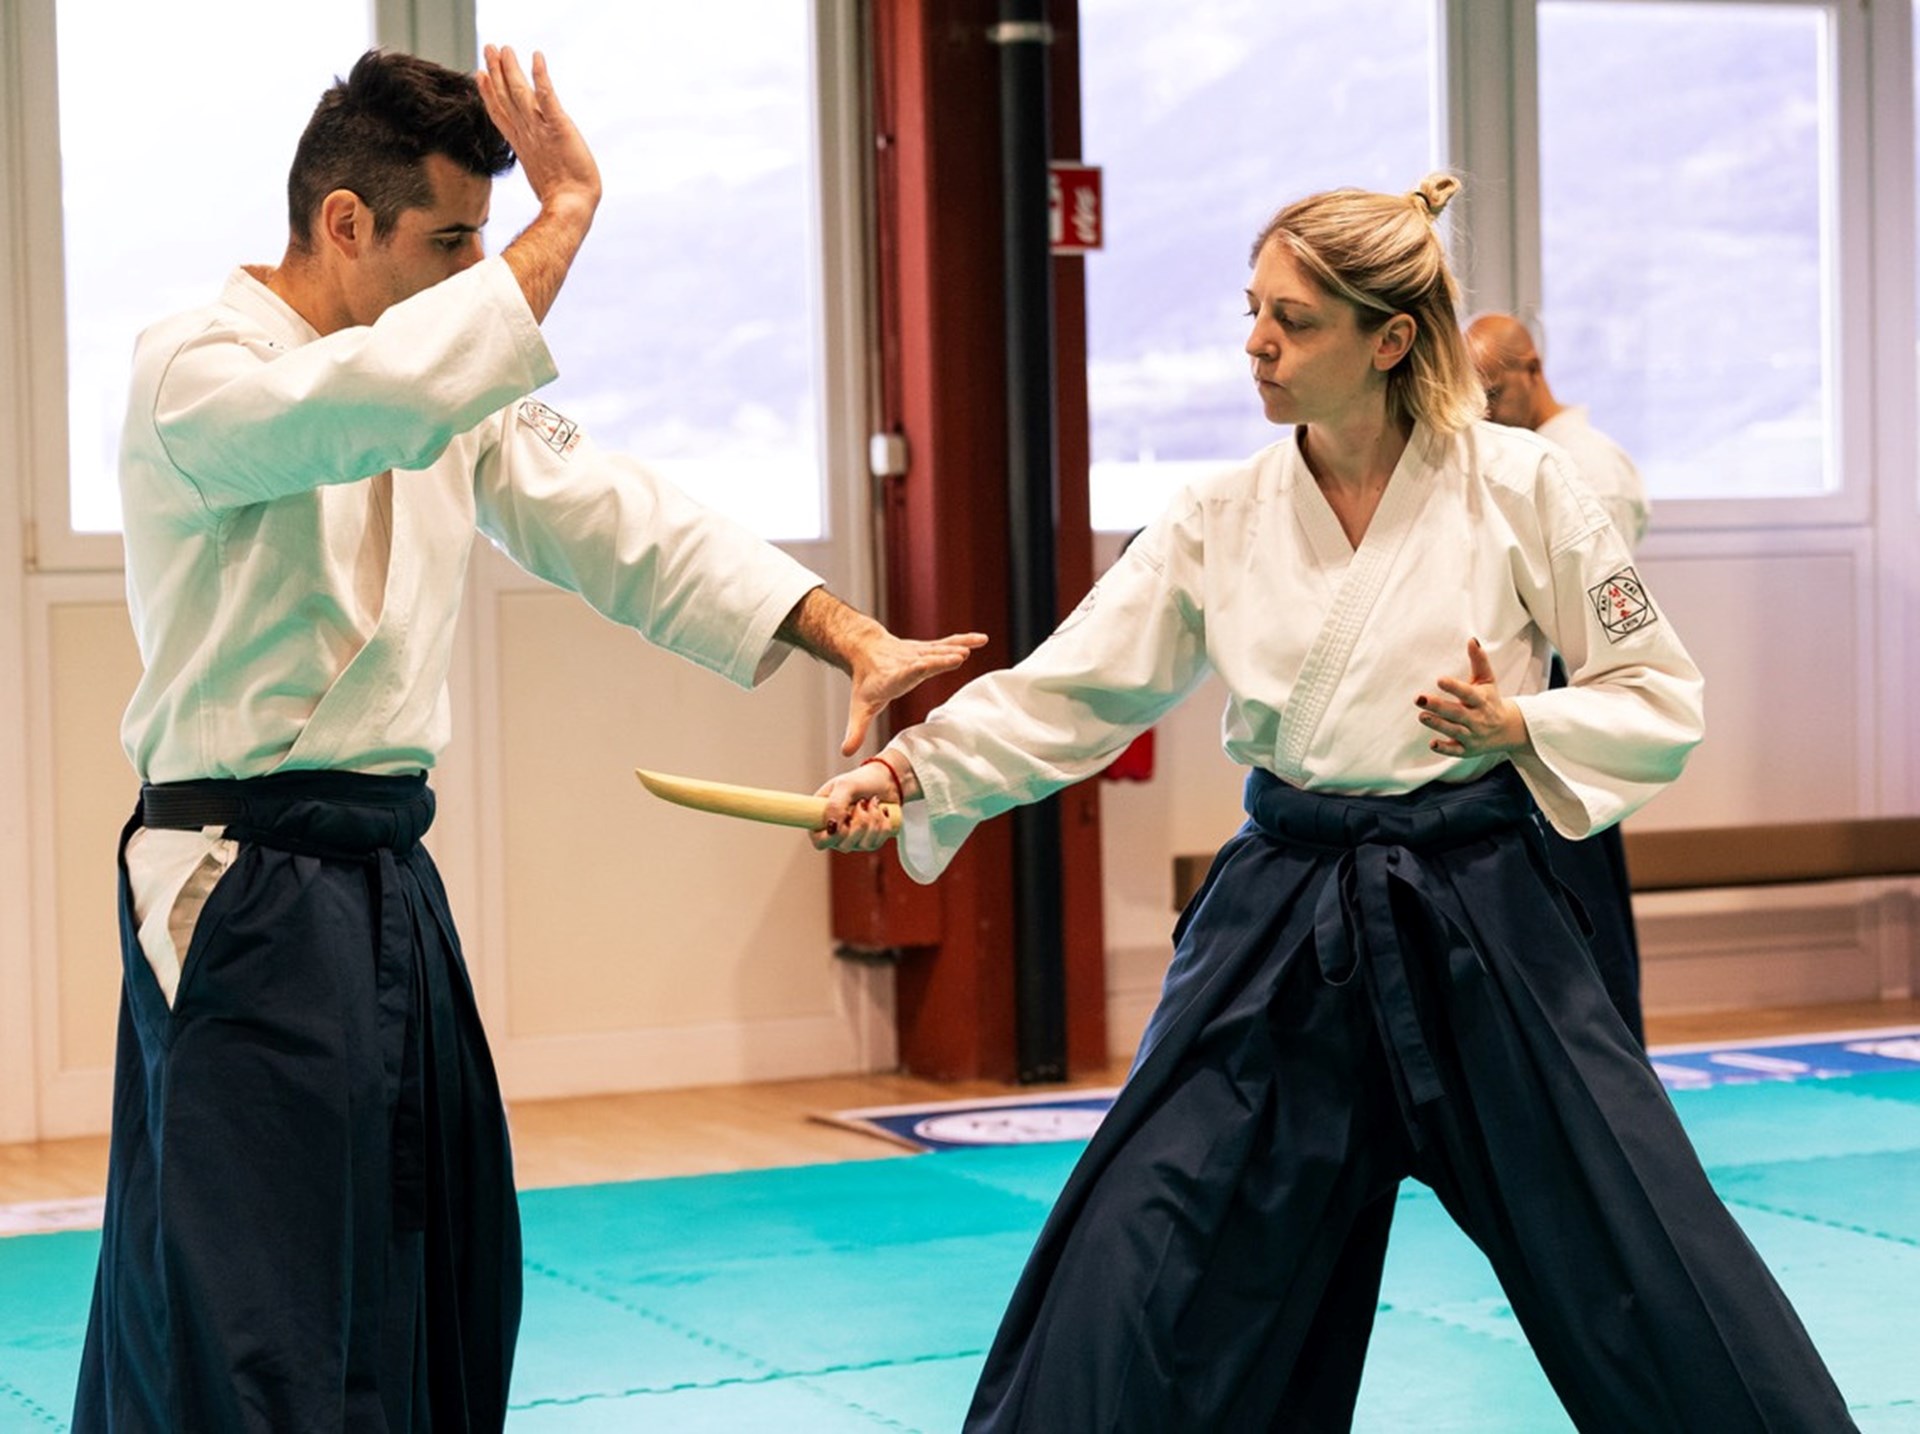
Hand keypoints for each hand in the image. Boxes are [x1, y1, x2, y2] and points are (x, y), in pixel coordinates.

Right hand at [477, 47, 601, 223]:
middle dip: (496, 71)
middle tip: (489, 47)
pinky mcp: (558, 126)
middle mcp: (526, 132)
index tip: (481, 74)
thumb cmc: (562, 197)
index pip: (500, 112)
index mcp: (521, 143)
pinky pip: (547, 96)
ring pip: (519, 92)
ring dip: (511, 69)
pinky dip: (541, 76)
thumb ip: (536, 161)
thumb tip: (535, 165)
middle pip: (505, 97)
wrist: (571, 206)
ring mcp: (540, 129)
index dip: (490, 93)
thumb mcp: (542, 173)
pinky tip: (537, 58)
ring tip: (505, 48)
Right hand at [810, 762, 903, 851]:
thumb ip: (835, 805)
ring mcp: (854, 840)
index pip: (819, 842)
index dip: (830, 837)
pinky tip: (882, 810)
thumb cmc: (860, 780)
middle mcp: (837, 834)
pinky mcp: (871, 841)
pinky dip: (883, 823)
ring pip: (863, 845)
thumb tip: (832, 827)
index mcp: (823, 819)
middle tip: (862, 803)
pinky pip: (878, 842)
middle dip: (859, 823)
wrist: (885, 779)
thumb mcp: (845, 786)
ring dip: (873, 820)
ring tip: (873, 803)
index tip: (845, 819)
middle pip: (844, 846)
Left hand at [841, 630, 985, 755]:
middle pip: (927, 660)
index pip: (906, 673)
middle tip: (959, 656)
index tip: (928, 665)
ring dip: (956, 648)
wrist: (865, 650)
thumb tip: (845, 753)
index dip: (917, 669)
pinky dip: (965, 641)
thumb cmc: (866, 682)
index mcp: (893, 678)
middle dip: (941, 659)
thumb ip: (856, 730)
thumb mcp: (860, 707)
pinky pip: (948, 644)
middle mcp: (908, 662)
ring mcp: (919, 653)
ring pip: (939, 649)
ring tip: (975, 645)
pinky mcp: (928, 649)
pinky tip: (982, 640)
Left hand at [1415, 637, 1529, 757]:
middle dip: (1438, 706)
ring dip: (1438, 724)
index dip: (1454, 687)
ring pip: (1454, 730)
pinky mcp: (1467, 749)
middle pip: (1457, 713)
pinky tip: (1432, 744)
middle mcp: (1477, 718)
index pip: (1468, 693)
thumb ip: (1479, 661)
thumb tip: (1472, 639)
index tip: (1439, 680)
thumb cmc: (1491, 701)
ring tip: (1422, 716)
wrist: (1509, 729)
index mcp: (1481, 700)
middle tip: (1419, 698)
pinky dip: (1445, 748)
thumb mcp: (1487, 681)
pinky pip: (1456, 751)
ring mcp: (1472, 735)